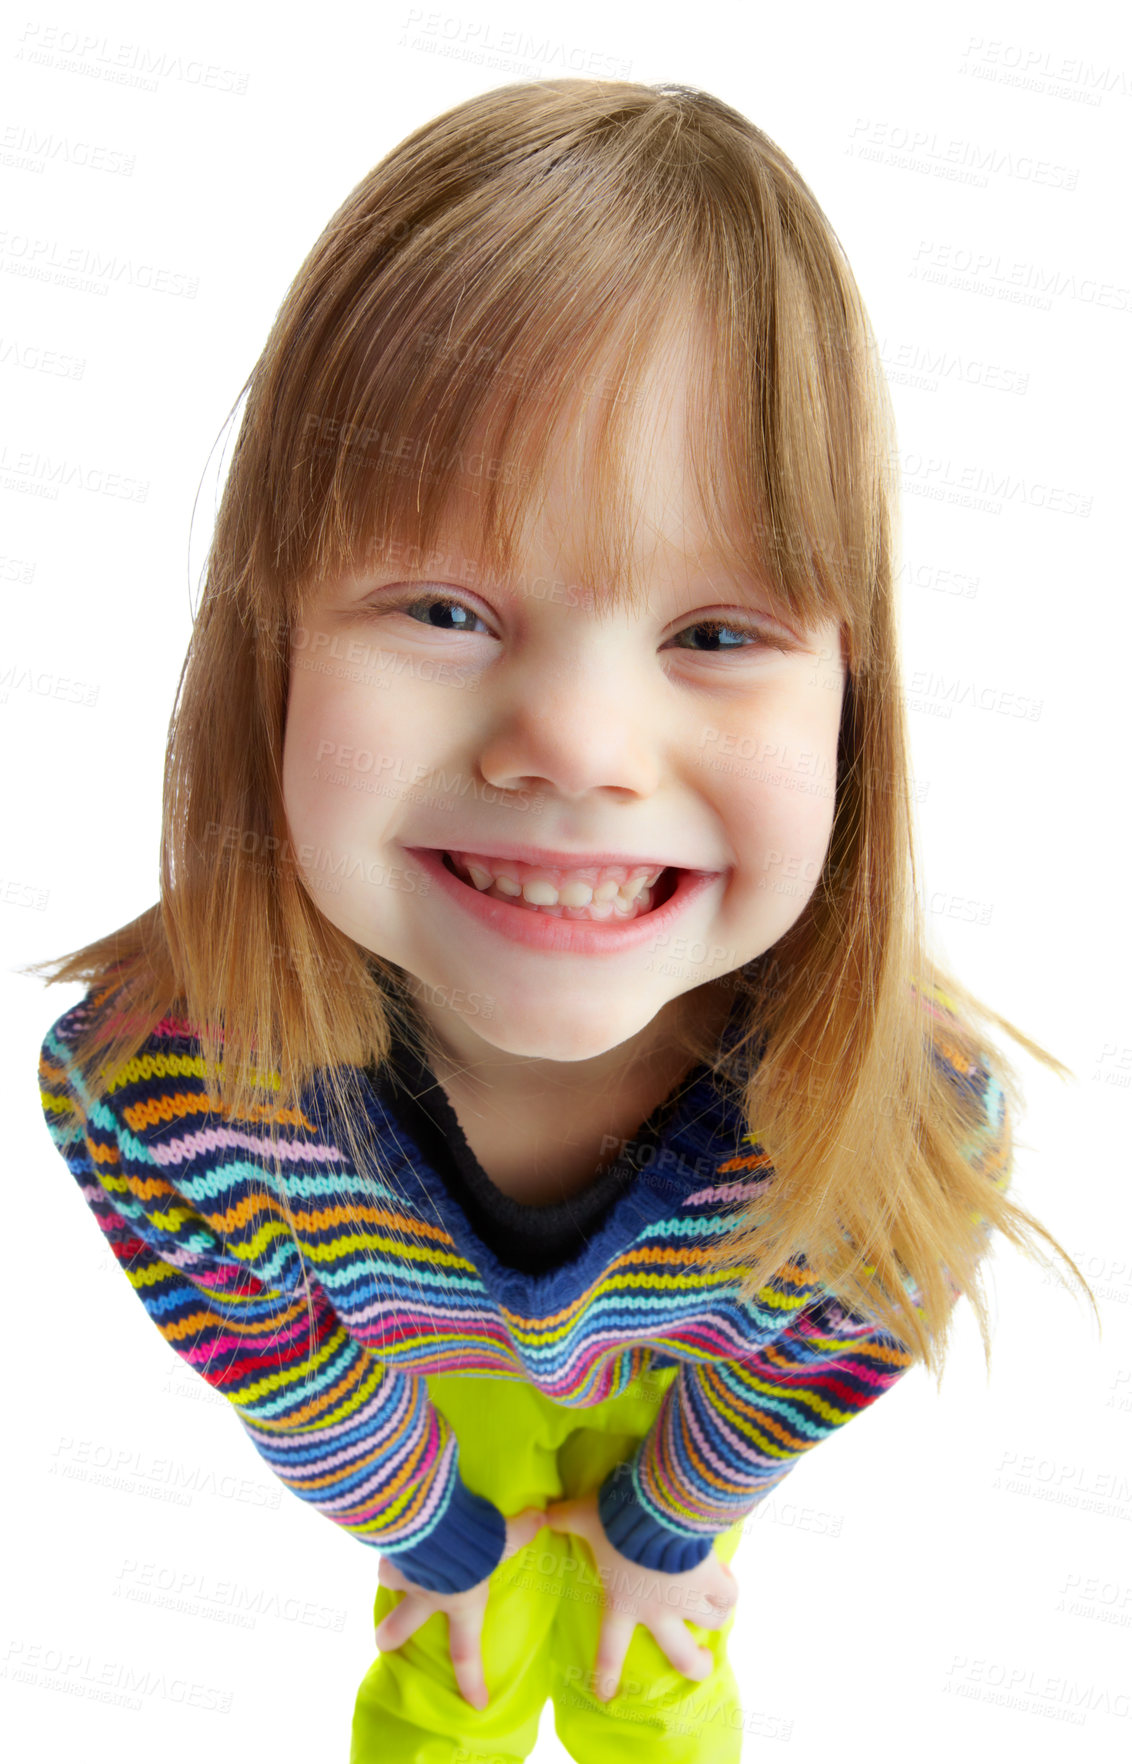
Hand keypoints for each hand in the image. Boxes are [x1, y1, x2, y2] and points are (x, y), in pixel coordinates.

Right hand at [373, 1505, 545, 1710]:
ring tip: (397, 1558)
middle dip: (391, 1636)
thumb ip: (521, 1529)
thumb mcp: (503, 1537)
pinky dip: (391, 1535)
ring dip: (392, 1572)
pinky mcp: (388, 1547)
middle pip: (402, 1625)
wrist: (431, 1522)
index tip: (476, 1704)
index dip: (472, 1680)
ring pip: (390, 1579)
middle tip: (383, 1643)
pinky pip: (387, 1543)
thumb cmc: (472, 1543)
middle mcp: (427, 1594)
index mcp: (460, 1602)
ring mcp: (404, 1573)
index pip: (466, 1652)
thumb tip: (542, 1515)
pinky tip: (395, 1522)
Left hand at [544, 1489, 737, 1701]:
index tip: (605, 1696)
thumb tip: (539, 1513)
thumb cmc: (616, 1519)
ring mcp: (689, 1600)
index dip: (606, 1675)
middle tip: (701, 1664)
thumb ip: (562, 1518)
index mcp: (622, 1602)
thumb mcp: (584, 1517)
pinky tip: (725, 1576)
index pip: (610, 1649)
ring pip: (713, 1623)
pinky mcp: (713, 1581)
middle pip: (682, 1657)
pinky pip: (729, 1595)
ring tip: (716, 1604)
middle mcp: (659, 1611)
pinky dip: (729, 1588)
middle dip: (696, 1666)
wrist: (659, 1508)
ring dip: (715, 1615)